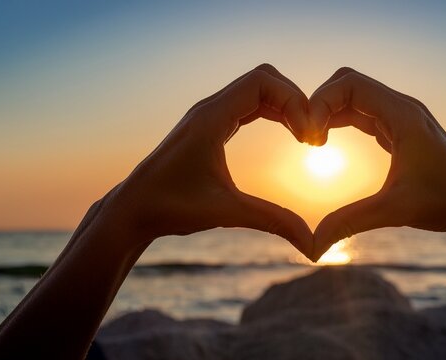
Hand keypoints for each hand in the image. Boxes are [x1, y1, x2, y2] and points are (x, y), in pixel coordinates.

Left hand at [101, 64, 314, 257]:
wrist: (134, 209)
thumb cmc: (171, 208)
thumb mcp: (226, 213)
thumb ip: (272, 222)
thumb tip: (312, 246)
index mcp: (211, 118)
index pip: (262, 82)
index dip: (293, 101)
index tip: (307, 138)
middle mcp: (209, 109)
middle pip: (264, 79)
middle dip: (294, 100)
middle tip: (311, 136)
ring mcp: (209, 115)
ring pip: (257, 90)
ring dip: (285, 106)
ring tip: (305, 138)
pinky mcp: (211, 126)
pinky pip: (249, 105)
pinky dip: (273, 113)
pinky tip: (288, 135)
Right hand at [309, 68, 445, 259]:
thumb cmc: (444, 203)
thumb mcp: (394, 211)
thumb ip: (350, 223)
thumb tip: (312, 248)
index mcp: (403, 115)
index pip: (350, 84)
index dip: (321, 102)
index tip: (309, 137)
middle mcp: (401, 107)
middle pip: (347, 82)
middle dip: (320, 103)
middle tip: (307, 138)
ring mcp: (400, 115)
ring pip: (353, 95)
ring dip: (328, 111)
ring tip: (312, 142)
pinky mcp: (397, 127)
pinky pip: (361, 111)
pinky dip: (339, 119)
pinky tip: (325, 143)